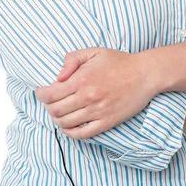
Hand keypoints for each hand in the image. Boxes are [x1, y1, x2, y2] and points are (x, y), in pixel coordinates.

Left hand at [35, 47, 154, 139]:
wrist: (144, 74)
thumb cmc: (119, 61)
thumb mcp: (94, 52)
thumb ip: (72, 59)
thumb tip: (58, 76)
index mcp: (82, 79)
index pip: (50, 94)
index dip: (41, 95)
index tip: (41, 92)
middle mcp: (88, 97)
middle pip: (55, 111)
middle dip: (48, 107)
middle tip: (50, 102)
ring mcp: (97, 112)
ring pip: (66, 124)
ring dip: (57, 119)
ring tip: (59, 112)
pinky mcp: (107, 122)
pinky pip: (82, 134)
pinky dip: (70, 132)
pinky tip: (69, 125)